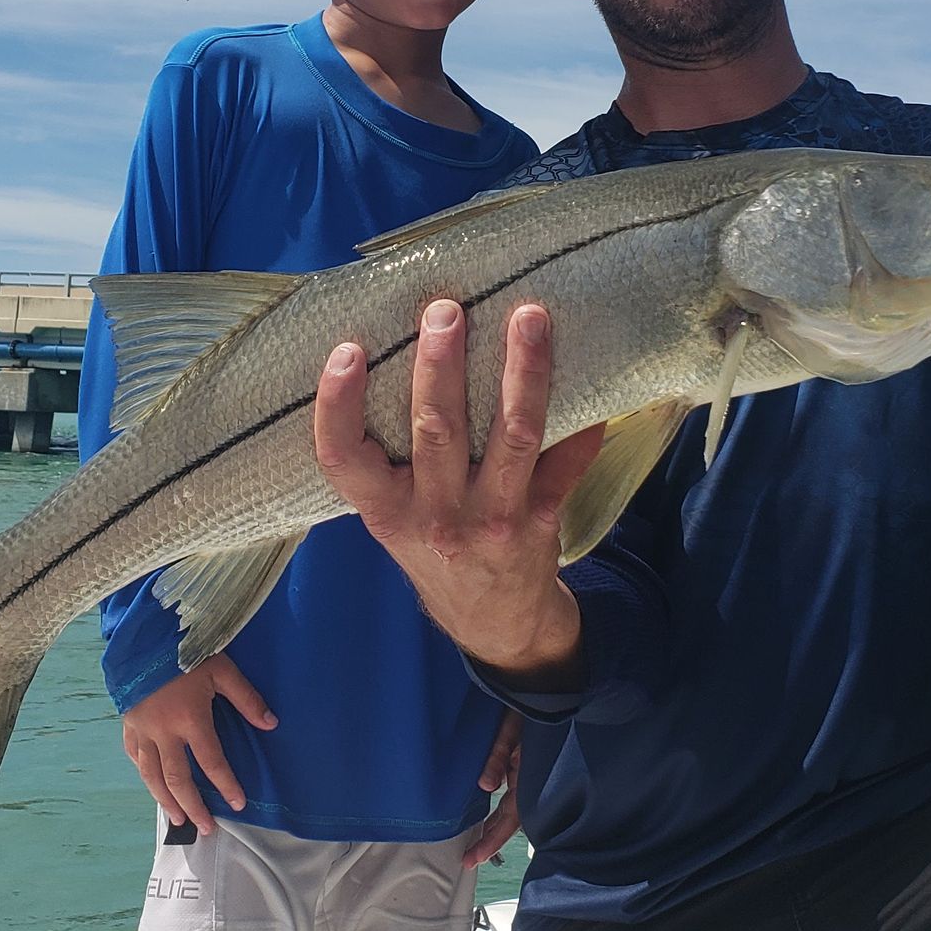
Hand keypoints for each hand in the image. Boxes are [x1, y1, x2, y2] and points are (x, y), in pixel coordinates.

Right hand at [119, 651, 275, 836]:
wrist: (144, 636)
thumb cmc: (186, 651)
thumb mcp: (223, 669)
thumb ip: (247, 698)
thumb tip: (271, 724)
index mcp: (190, 719)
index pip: (211, 761)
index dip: (225, 784)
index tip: (238, 804)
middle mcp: (163, 731)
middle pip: (177, 779)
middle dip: (193, 806)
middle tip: (206, 828)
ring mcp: (142, 730)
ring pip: (151, 775)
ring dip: (165, 800)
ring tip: (178, 819)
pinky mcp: (128, 724)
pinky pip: (134, 756)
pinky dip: (144, 773)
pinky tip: (152, 784)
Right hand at [313, 298, 603, 678]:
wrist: (493, 620)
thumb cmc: (435, 547)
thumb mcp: (392, 517)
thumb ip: (386, 457)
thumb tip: (389, 352)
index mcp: (386, 511)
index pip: (343, 458)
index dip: (338, 405)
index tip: (347, 351)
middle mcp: (436, 516)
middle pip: (436, 431)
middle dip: (441, 365)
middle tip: (445, 310)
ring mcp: (493, 519)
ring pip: (511, 436)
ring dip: (522, 373)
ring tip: (528, 317)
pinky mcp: (542, 518)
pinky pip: (567, 464)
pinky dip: (582, 425)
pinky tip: (593, 382)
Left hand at [463, 707, 523, 868]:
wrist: (541, 679)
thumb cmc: (527, 700)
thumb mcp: (510, 727)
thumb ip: (499, 755)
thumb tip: (486, 787)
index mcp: (527, 773)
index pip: (510, 818)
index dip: (492, 841)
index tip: (472, 860)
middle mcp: (527, 775)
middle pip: (510, 817)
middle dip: (491, 840)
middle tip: (469, 859)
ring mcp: (525, 766)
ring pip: (512, 805)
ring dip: (495, 825)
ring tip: (478, 843)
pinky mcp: (522, 756)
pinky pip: (511, 785)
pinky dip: (501, 803)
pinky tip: (491, 808)